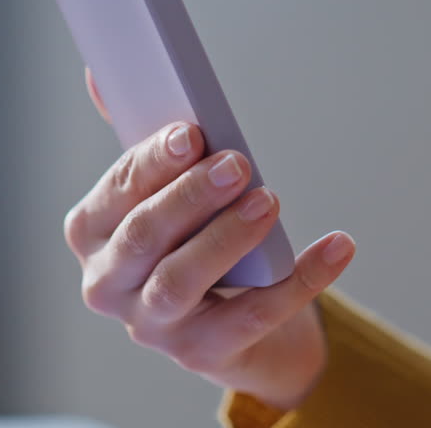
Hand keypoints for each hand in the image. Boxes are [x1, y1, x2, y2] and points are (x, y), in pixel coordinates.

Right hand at [66, 68, 355, 408]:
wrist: (232, 327)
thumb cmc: (191, 241)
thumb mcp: (164, 193)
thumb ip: (143, 144)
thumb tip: (104, 76)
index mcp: (93, 234)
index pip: (114, 194)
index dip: (151, 162)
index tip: (192, 131)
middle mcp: (108, 284)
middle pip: (142, 237)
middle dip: (189, 195)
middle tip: (238, 162)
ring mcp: (152, 325)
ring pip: (180, 281)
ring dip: (226, 237)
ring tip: (269, 200)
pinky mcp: (202, 353)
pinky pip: (254, 316)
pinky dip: (301, 280)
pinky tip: (337, 246)